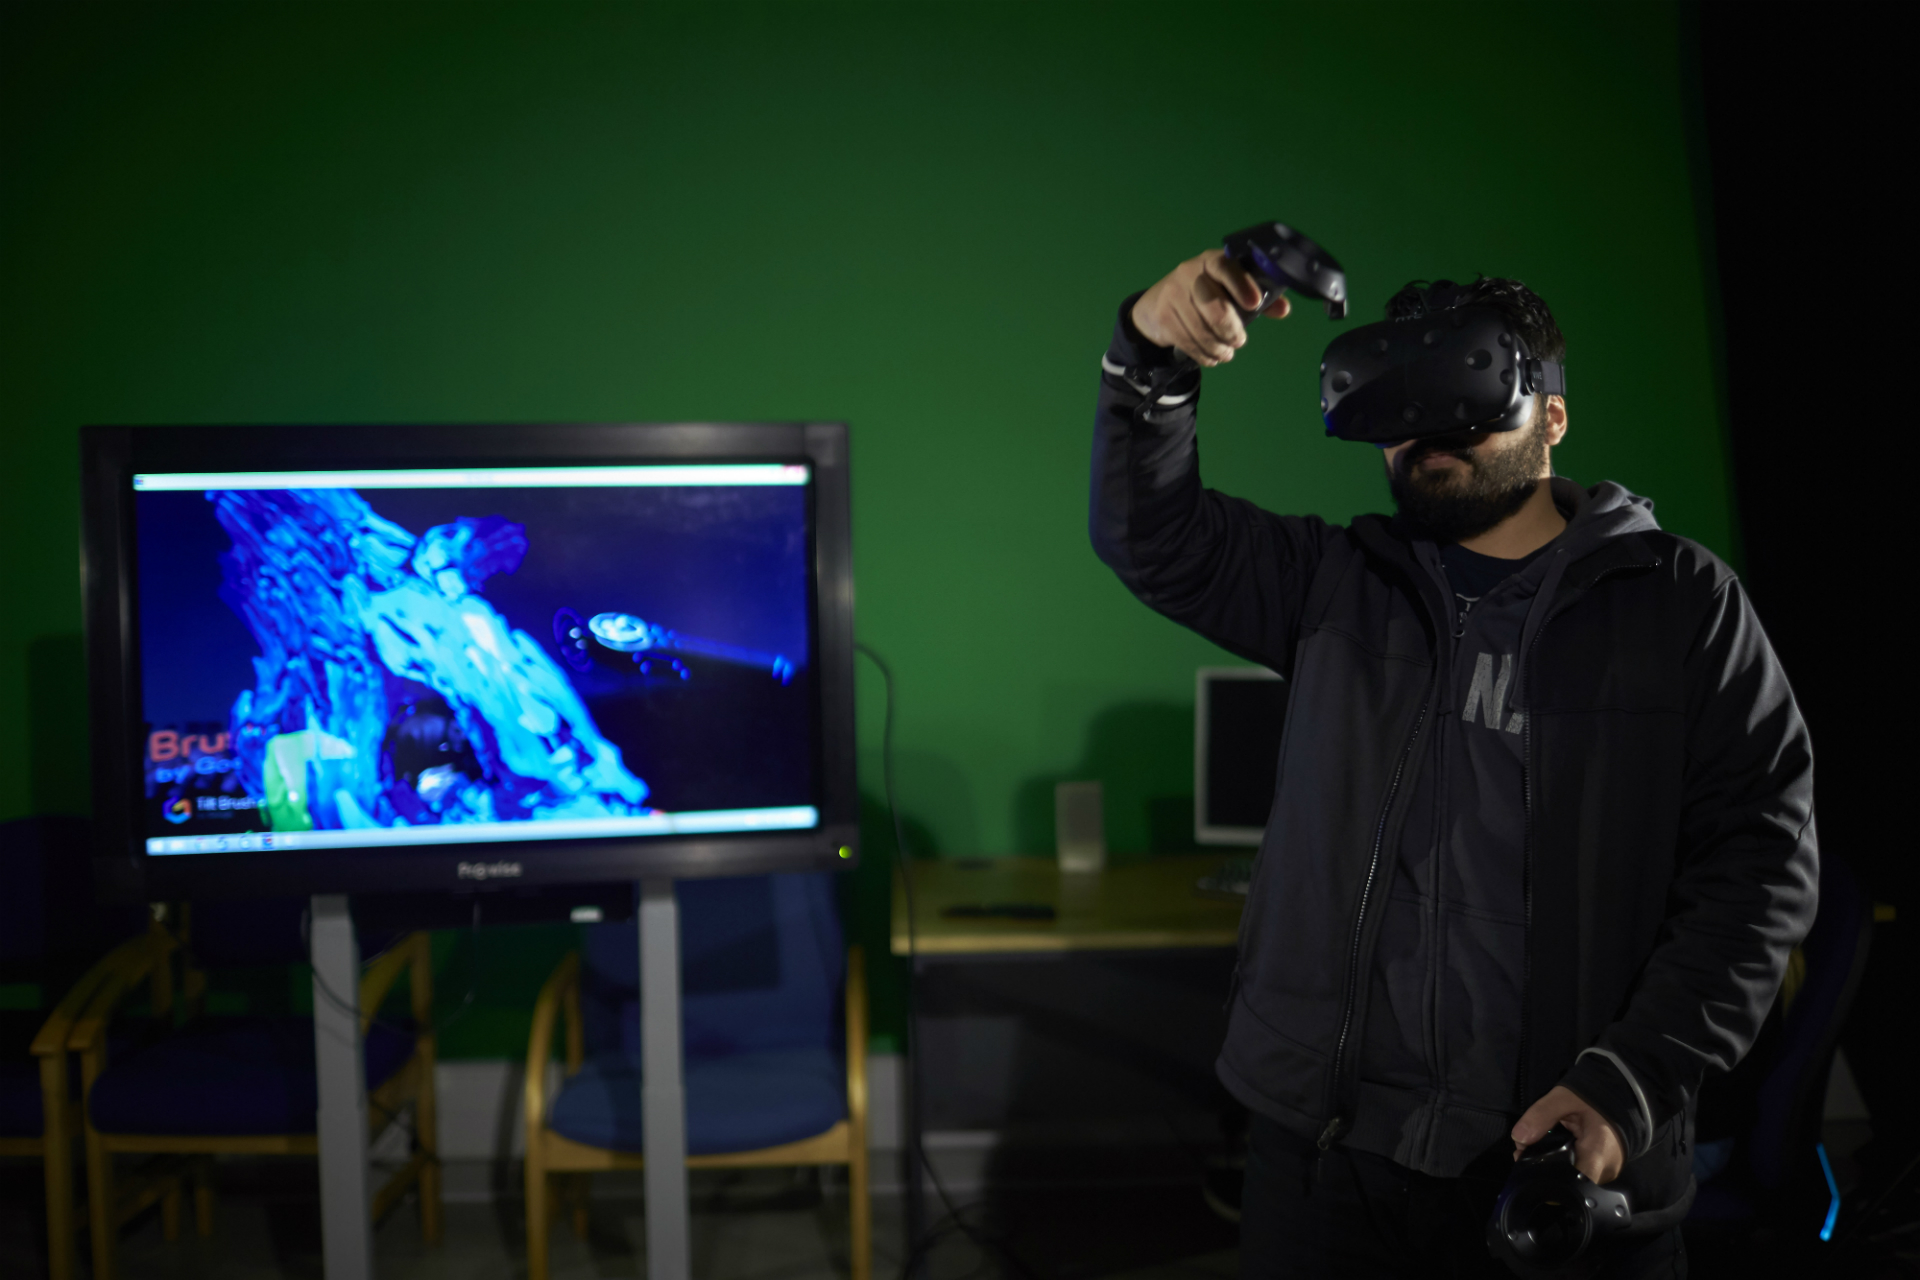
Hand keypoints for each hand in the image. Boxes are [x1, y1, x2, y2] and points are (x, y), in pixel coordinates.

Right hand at [1130, 249, 1290, 365]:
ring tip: (1227, 353)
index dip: (1241, 285)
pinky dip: (1203, 354)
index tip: (1255, 304)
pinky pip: (1187, 341)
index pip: (1225, 267)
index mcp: (1211, 261)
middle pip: (1213, 306)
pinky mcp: (1163, 316)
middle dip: (1230, 330)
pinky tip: (1212, 357)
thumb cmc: (1206, 294)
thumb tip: (1283, 309)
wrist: (1158, 302)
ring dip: (1218, 347)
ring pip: (1201, 330)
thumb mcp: (1229, 290)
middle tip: (1239, 341)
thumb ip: (1259, 298)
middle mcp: (1189, 273)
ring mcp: (1173, 294)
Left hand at [1512, 1085, 1625, 1184]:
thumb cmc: (1596, 1097)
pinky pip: (1581, 1170)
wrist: (1624, 1095)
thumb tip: (1519, 1138)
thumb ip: (1541, 1116)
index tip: (1524, 1157)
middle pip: (1566, 1181)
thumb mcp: (1565, 1098)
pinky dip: (1565, 1160)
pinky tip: (1556, 1146)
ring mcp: (1606, 1173)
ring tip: (1539, 1144)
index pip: (1565, 1182)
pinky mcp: (1604, 1169)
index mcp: (1596, 1158)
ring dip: (1553, 1163)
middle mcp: (1604, 1173)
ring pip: (1572, 1177)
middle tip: (1526, 1147)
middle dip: (1543, 1166)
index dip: (1540, 1173)